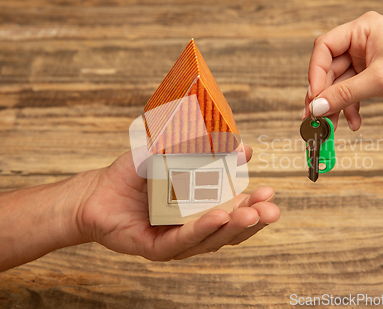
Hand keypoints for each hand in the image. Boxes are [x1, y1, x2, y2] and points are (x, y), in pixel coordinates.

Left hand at [77, 146, 279, 260]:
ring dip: (235, 226)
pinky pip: (183, 240)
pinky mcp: (157, 249)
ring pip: (212, 239)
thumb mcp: (171, 154)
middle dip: (253, 219)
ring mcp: (177, 241)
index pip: (235, 211)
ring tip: (253, 213)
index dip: (254, 204)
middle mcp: (194, 228)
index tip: (269, 191)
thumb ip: (205, 149)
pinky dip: (203, 229)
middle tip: (271, 208)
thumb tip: (239, 144)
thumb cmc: (136, 175)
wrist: (98, 192)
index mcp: (202, 209)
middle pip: (230, 230)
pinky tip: (220, 217)